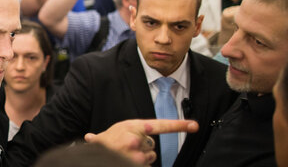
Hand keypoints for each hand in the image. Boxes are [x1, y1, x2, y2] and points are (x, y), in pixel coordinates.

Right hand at [84, 119, 198, 165]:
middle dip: (142, 148)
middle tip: (126, 149)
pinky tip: (126, 161)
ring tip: (124, 157)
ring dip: (139, 159)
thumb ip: (115, 133)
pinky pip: (146, 166)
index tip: (194, 125)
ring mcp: (138, 154)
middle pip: (151, 144)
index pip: (160, 125)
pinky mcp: (138, 163)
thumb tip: (93, 136)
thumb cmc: (100, 148)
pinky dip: (138, 165)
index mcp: (132, 126)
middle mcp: (137, 138)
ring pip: (149, 158)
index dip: (179, 125)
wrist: (92, 157)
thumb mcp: (104, 137)